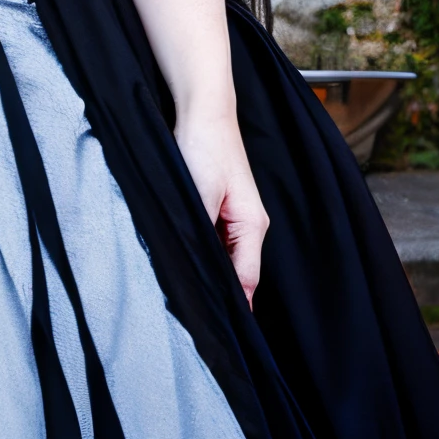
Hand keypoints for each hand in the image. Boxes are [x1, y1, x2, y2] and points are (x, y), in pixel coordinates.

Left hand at [176, 114, 267, 302]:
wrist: (202, 110)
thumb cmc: (205, 145)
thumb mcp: (200, 192)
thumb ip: (201, 232)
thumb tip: (198, 268)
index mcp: (252, 226)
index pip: (246, 280)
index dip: (233, 306)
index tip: (215, 328)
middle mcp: (249, 225)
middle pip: (238, 272)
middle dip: (218, 291)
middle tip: (192, 314)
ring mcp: (235, 216)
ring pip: (225, 258)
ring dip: (209, 270)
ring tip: (187, 291)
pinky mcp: (220, 207)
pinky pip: (215, 241)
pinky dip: (204, 251)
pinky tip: (186, 257)